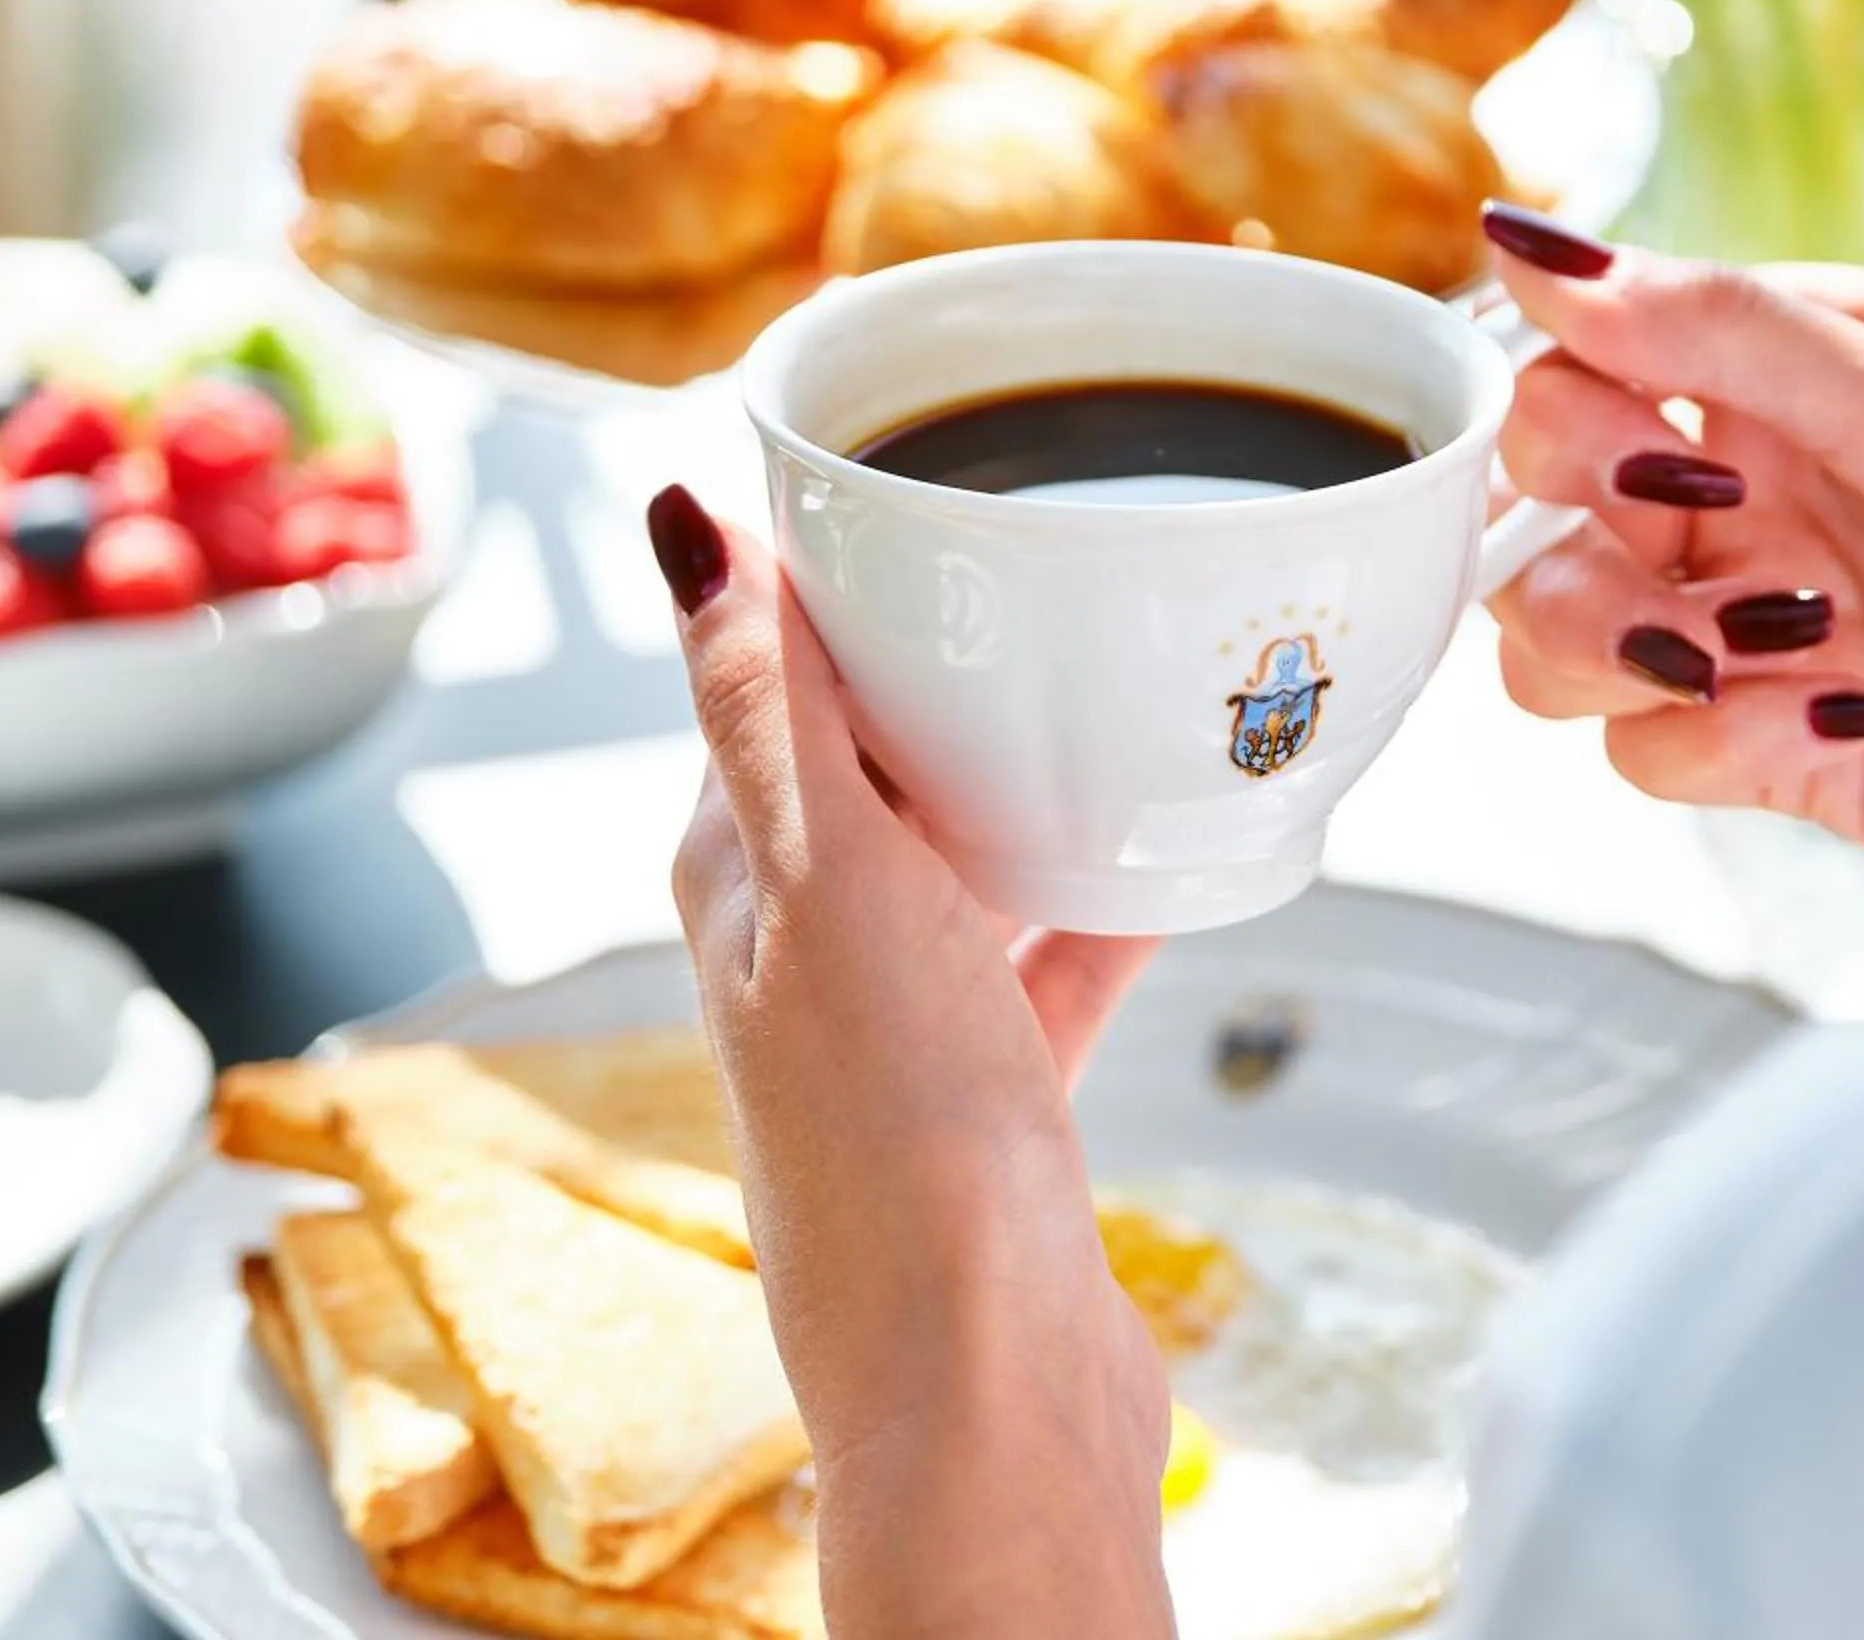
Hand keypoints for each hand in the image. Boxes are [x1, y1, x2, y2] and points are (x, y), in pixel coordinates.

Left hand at [647, 485, 1175, 1639]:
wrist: (988, 1380)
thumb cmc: (894, 1137)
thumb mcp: (825, 875)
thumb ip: (759, 698)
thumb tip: (676, 514)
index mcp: (735, 874)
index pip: (765, 678)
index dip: (839, 580)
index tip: (937, 484)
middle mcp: (802, 941)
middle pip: (880, 755)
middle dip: (960, 666)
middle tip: (1068, 563)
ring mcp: (900, 1020)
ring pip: (972, 849)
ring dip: (1041, 774)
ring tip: (1137, 682)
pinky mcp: (994, 1090)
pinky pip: (1056, 950)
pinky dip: (1111, 891)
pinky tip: (1187, 843)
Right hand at [1477, 204, 1863, 932]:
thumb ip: (1728, 336)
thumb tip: (1543, 247)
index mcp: (1810, 375)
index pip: (1597, 361)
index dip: (1568, 405)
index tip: (1626, 444)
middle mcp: (1771, 492)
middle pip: (1551, 506)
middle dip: (1568, 538)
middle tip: (1679, 548)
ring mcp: (1769, 624)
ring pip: (1567, 636)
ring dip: (1609, 647)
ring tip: (1721, 655)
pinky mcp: (1781, 752)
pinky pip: (1653, 747)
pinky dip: (1711, 741)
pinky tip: (1833, 722)